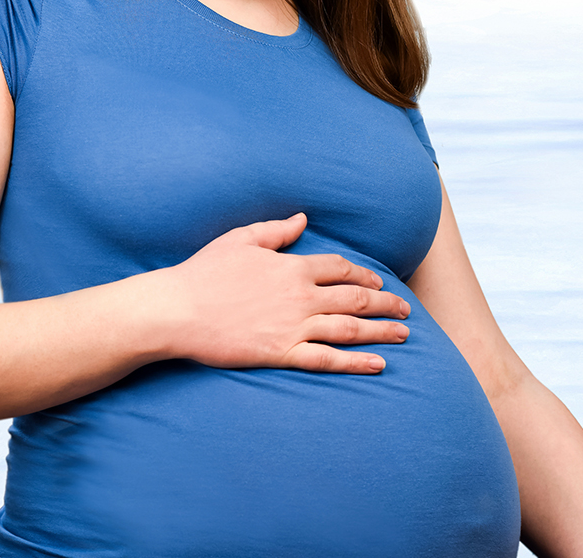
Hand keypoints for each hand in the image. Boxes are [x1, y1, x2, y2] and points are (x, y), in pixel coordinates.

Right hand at [164, 213, 410, 373]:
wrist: (177, 309)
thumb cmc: (204, 272)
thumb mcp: (239, 239)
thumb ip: (275, 230)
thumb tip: (302, 218)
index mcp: (291, 267)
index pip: (340, 269)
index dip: (363, 276)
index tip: (378, 282)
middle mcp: (300, 296)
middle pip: (355, 299)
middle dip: (385, 303)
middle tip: (405, 309)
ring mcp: (292, 327)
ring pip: (350, 329)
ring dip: (381, 331)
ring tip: (403, 334)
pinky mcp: (281, 353)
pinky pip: (327, 359)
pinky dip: (356, 362)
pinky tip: (378, 364)